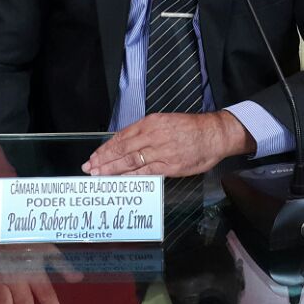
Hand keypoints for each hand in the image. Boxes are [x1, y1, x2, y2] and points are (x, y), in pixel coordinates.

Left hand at [82, 111, 255, 176]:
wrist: (214, 134)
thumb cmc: (191, 129)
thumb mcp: (165, 122)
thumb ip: (146, 132)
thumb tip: (126, 144)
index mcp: (150, 123)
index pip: (121, 136)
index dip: (106, 148)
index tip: (94, 156)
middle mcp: (152, 135)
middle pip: (122, 149)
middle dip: (103, 160)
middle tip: (89, 168)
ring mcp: (161, 150)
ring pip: (130, 161)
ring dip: (112, 169)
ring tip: (99, 175)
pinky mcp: (169, 165)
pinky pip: (146, 172)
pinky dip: (131, 177)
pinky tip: (120, 182)